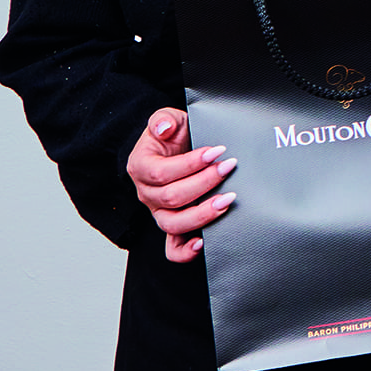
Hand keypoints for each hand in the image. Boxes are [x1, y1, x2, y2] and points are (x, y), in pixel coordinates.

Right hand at [127, 107, 233, 262]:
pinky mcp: (173, 224)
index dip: (191, 163)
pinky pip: (172, 247)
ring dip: (202, 214)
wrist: (177, 148)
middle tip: (229, 168)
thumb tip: (164, 128)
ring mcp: (159, 212)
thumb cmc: (174, 135)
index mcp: (141, 167)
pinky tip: (203, 242)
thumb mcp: (169, 119)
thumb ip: (164, 119)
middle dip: (205, 183)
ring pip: (173, 224)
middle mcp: (147, 193)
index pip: (163, 173)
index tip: (218, 151)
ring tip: (227, 200)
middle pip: (171, 198)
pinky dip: (185, 251)